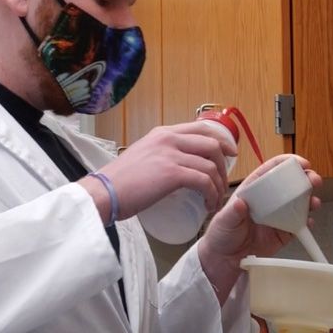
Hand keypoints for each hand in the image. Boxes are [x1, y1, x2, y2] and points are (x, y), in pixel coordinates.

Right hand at [79, 121, 237, 222]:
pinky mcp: (172, 173)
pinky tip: (208, 205)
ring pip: (211, 164)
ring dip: (219, 185)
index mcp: (162, 133)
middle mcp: (168, 138)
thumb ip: (158, 155)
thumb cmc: (119, 182)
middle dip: (225, 165)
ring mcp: (171, 154)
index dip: (221, 140)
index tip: (229, 154)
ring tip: (215, 199)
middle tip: (224, 181)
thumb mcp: (142, 156)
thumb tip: (174, 166)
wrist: (103, 192)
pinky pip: (204, 181)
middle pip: (212, 144)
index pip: (201, 128)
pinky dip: (212, 194)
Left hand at [197, 154, 321, 302]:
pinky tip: (309, 221)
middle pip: (291, 184)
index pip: (272, 170)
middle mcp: (269, 200)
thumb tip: (240, 203)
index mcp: (254, 190)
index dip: (287, 163)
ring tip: (314, 202)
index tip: (300, 163)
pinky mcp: (284, 232)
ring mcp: (278, 215)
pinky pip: (299, 224)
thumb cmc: (222, 233)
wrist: (226, 259)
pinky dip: (307, 222)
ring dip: (310, 199)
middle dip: (305, 179)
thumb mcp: (225, 220)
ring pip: (299, 202)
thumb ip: (233, 212)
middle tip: (313, 180)